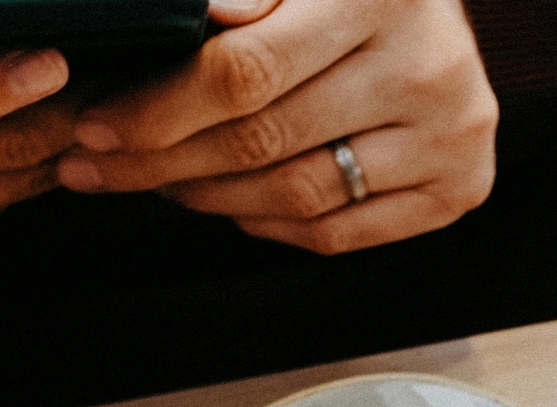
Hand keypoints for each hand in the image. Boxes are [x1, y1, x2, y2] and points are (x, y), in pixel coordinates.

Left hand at [57, 0, 497, 254]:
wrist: (440, 11)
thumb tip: (191, 19)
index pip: (248, 71)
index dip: (160, 107)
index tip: (96, 127)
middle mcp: (430, 66)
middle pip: (267, 139)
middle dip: (165, 159)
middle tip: (98, 167)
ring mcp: (453, 134)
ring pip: (299, 194)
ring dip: (209, 196)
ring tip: (158, 180)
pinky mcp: (461, 186)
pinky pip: (338, 233)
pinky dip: (269, 224)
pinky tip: (229, 202)